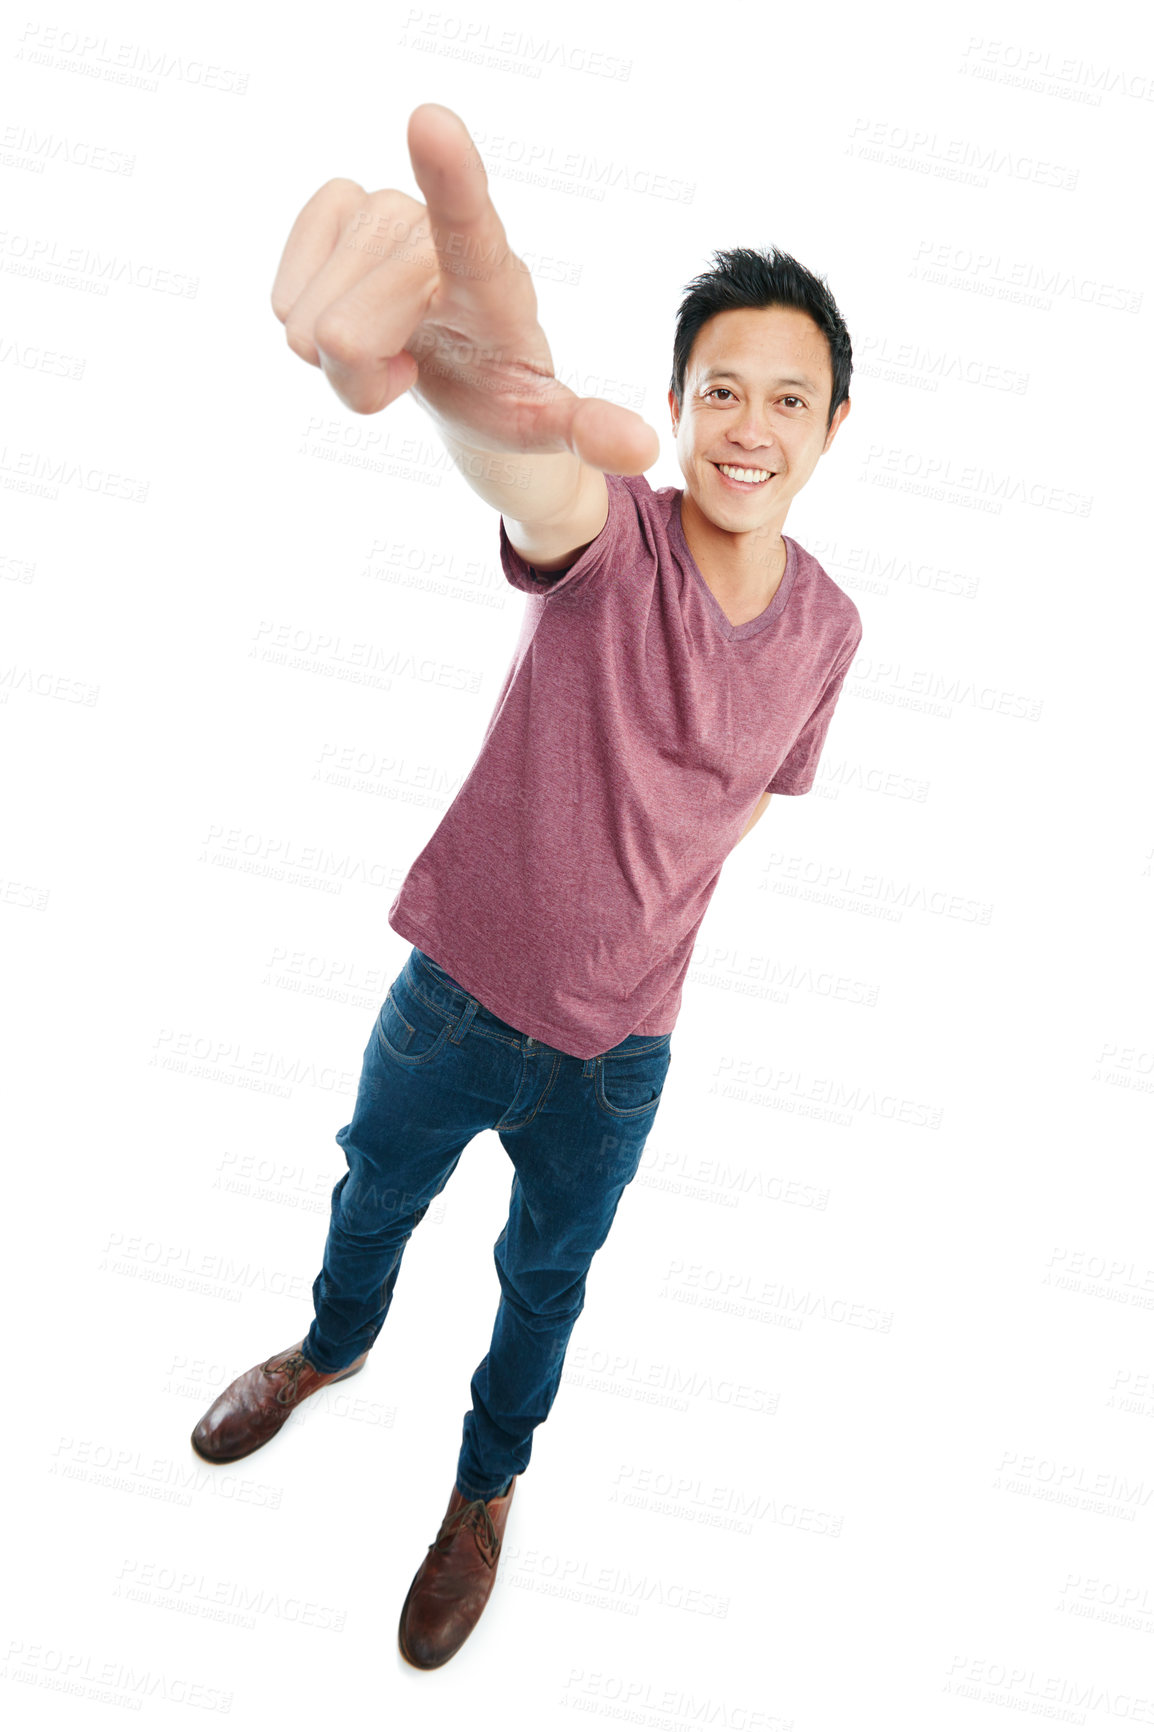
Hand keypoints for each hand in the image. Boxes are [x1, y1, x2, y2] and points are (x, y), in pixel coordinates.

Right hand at [270, 103, 658, 473]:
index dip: (447, 178)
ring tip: (389, 349)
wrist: (463, 369)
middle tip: (411, 371)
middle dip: (362, 379)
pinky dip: (303, 322)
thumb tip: (642, 449)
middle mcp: (432, 230)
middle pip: (347, 333)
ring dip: (336, 362)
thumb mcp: (545, 424)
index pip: (468, 225)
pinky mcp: (336, 207)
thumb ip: (586, 430)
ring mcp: (381, 212)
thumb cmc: (504, 394)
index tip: (431, 121)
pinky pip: (284, 292)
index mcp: (493, 279)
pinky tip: (348, 317)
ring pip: (308, 321)